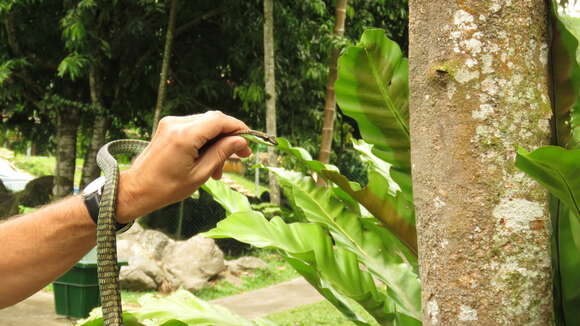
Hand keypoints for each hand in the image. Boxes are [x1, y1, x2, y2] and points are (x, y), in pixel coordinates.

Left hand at [115, 111, 251, 222]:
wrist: (137, 189)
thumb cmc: (166, 187)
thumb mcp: (200, 174)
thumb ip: (222, 153)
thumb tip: (241, 141)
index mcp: (185, 135)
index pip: (219, 120)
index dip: (238, 128)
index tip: (249, 141)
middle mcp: (177, 123)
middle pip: (213, 120)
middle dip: (230, 136)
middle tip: (241, 156)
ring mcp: (171, 123)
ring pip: (205, 124)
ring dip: (217, 141)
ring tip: (220, 168)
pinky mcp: (168, 127)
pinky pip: (194, 128)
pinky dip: (205, 141)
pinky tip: (208, 160)